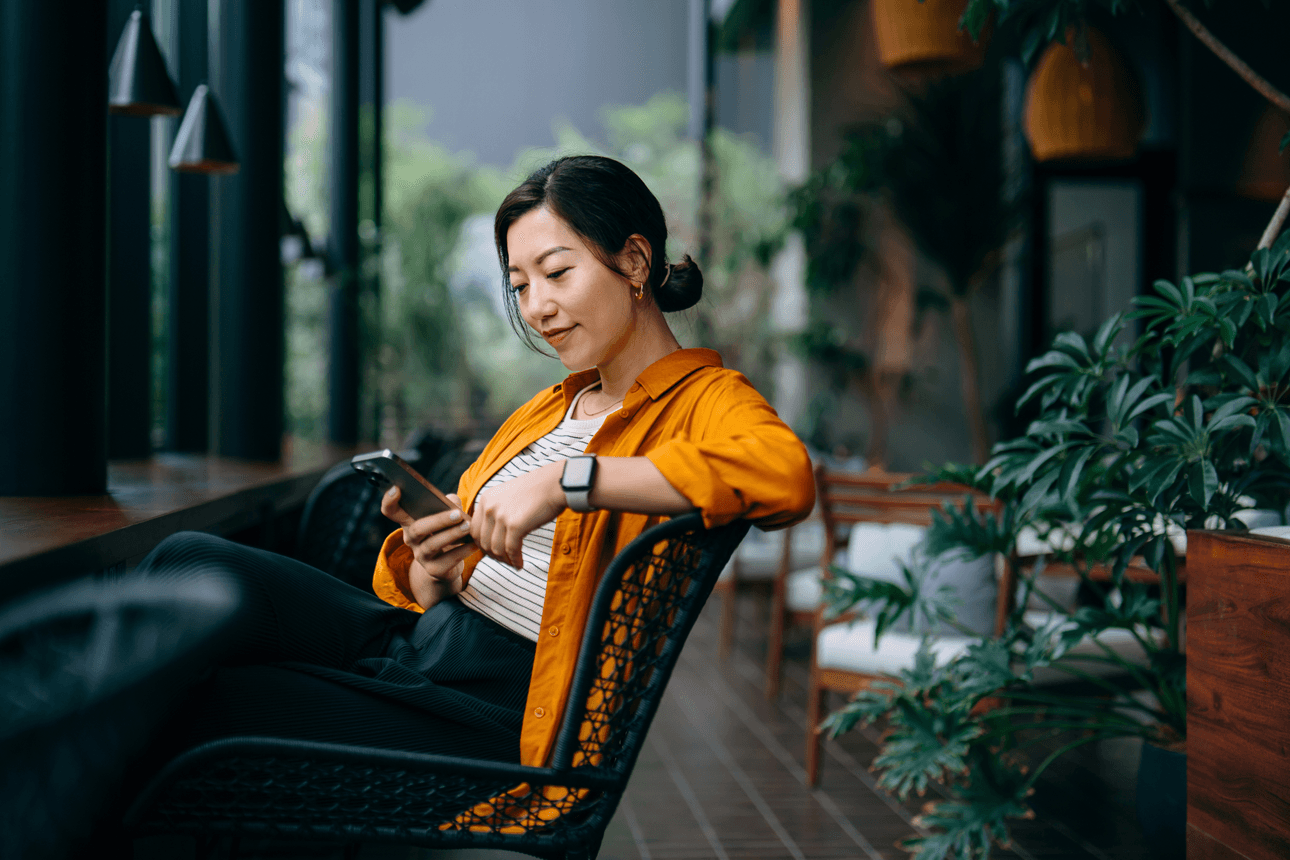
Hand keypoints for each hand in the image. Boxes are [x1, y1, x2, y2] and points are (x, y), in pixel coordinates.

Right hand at [381, 487, 475, 607]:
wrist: (448, 565)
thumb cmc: (446, 531)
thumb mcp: (446, 514)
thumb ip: (449, 503)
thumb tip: (452, 502)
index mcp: (409, 521)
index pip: (391, 511)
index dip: (389, 501)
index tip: (396, 489)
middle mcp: (411, 539)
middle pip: (417, 529)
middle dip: (438, 520)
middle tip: (457, 514)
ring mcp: (421, 556)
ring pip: (432, 545)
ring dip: (452, 534)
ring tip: (467, 526)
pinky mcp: (434, 570)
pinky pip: (448, 560)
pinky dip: (463, 550)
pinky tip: (474, 544)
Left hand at [469, 460, 565, 568]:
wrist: (555, 483)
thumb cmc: (536, 491)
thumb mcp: (507, 496)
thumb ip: (496, 511)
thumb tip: (492, 535)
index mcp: (485, 499)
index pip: (474, 530)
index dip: (482, 545)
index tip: (493, 552)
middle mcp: (489, 507)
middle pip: (482, 542)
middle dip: (492, 555)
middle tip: (504, 560)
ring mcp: (501, 516)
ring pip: (496, 549)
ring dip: (504, 560)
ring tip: (513, 563)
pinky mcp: (515, 525)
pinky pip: (511, 550)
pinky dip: (515, 560)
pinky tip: (520, 564)